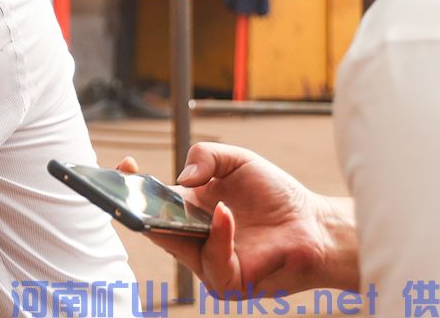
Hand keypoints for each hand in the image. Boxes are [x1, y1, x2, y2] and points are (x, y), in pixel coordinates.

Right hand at [116, 145, 358, 295]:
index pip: (151, 201)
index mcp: (188, 210)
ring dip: (183, 220)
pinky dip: (218, 237)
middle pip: (152, 226)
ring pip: (178, 246)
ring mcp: (208, 262)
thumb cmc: (278, 195)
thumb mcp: (237, 161)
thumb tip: (179, 178)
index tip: (124, 166)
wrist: (316, 224)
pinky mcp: (229, 282)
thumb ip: (205, 156)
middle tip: (132, 186)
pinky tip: (225, 215)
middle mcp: (192, 237)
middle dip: (137, 207)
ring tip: (210, 200)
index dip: (131, 186)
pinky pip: (213, 263)